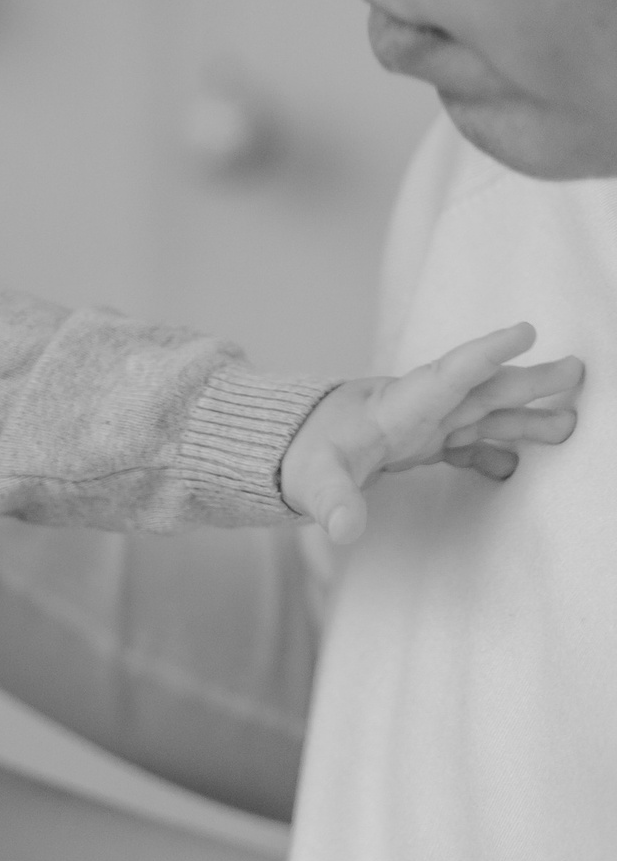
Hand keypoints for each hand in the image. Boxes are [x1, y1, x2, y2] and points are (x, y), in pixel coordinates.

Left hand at [282, 321, 583, 543]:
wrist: (281, 449)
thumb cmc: (298, 457)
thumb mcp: (312, 480)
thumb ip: (332, 502)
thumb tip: (344, 530)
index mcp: (393, 408)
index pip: (445, 377)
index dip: (484, 355)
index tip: (525, 330)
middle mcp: (415, 411)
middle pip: (479, 392)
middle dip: (527, 380)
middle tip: (579, 369)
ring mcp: (420, 427)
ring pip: (482, 417)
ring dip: (525, 417)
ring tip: (571, 420)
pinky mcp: (418, 445)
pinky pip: (466, 446)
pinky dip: (494, 453)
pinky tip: (520, 464)